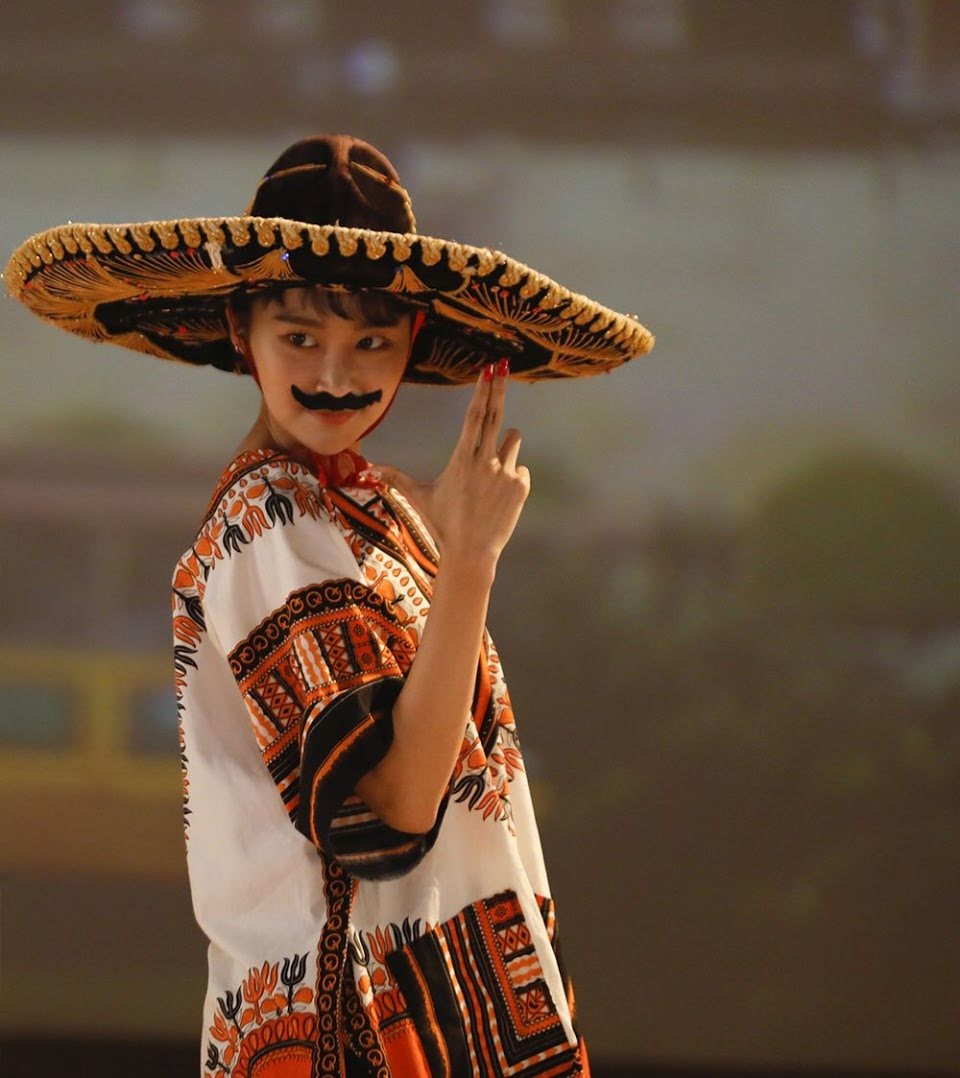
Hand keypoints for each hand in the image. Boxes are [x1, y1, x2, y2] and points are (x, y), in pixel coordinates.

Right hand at [373, 358, 529, 565]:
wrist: (471, 553)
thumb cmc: (443, 524)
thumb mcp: (419, 497)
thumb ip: (397, 478)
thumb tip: (370, 469)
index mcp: (462, 458)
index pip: (474, 416)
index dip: (482, 390)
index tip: (489, 369)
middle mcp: (486, 461)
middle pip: (495, 414)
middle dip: (499, 387)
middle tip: (504, 365)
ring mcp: (506, 472)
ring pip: (513, 441)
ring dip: (505, 446)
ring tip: (491, 474)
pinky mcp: (521, 486)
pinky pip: (521, 468)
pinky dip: (512, 476)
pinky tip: (498, 496)